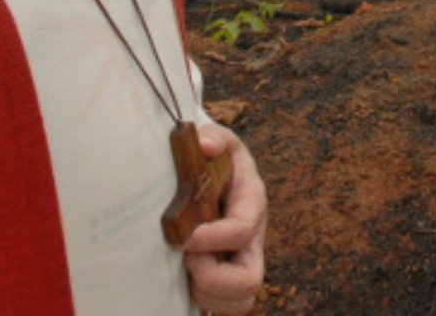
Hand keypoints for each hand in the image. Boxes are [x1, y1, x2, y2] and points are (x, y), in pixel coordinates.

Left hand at [178, 122, 266, 313]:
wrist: (215, 171)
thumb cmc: (215, 158)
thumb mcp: (219, 139)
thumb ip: (215, 137)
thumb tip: (205, 145)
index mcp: (252, 204)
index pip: (241, 230)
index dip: (212, 238)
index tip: (183, 237)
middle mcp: (252, 241)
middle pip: (250, 281)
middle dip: (213, 277)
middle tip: (187, 259)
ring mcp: (242, 263)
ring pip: (239, 303)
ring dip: (207, 294)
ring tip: (184, 273)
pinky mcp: (228, 279)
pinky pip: (225, 308)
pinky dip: (206, 303)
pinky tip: (185, 283)